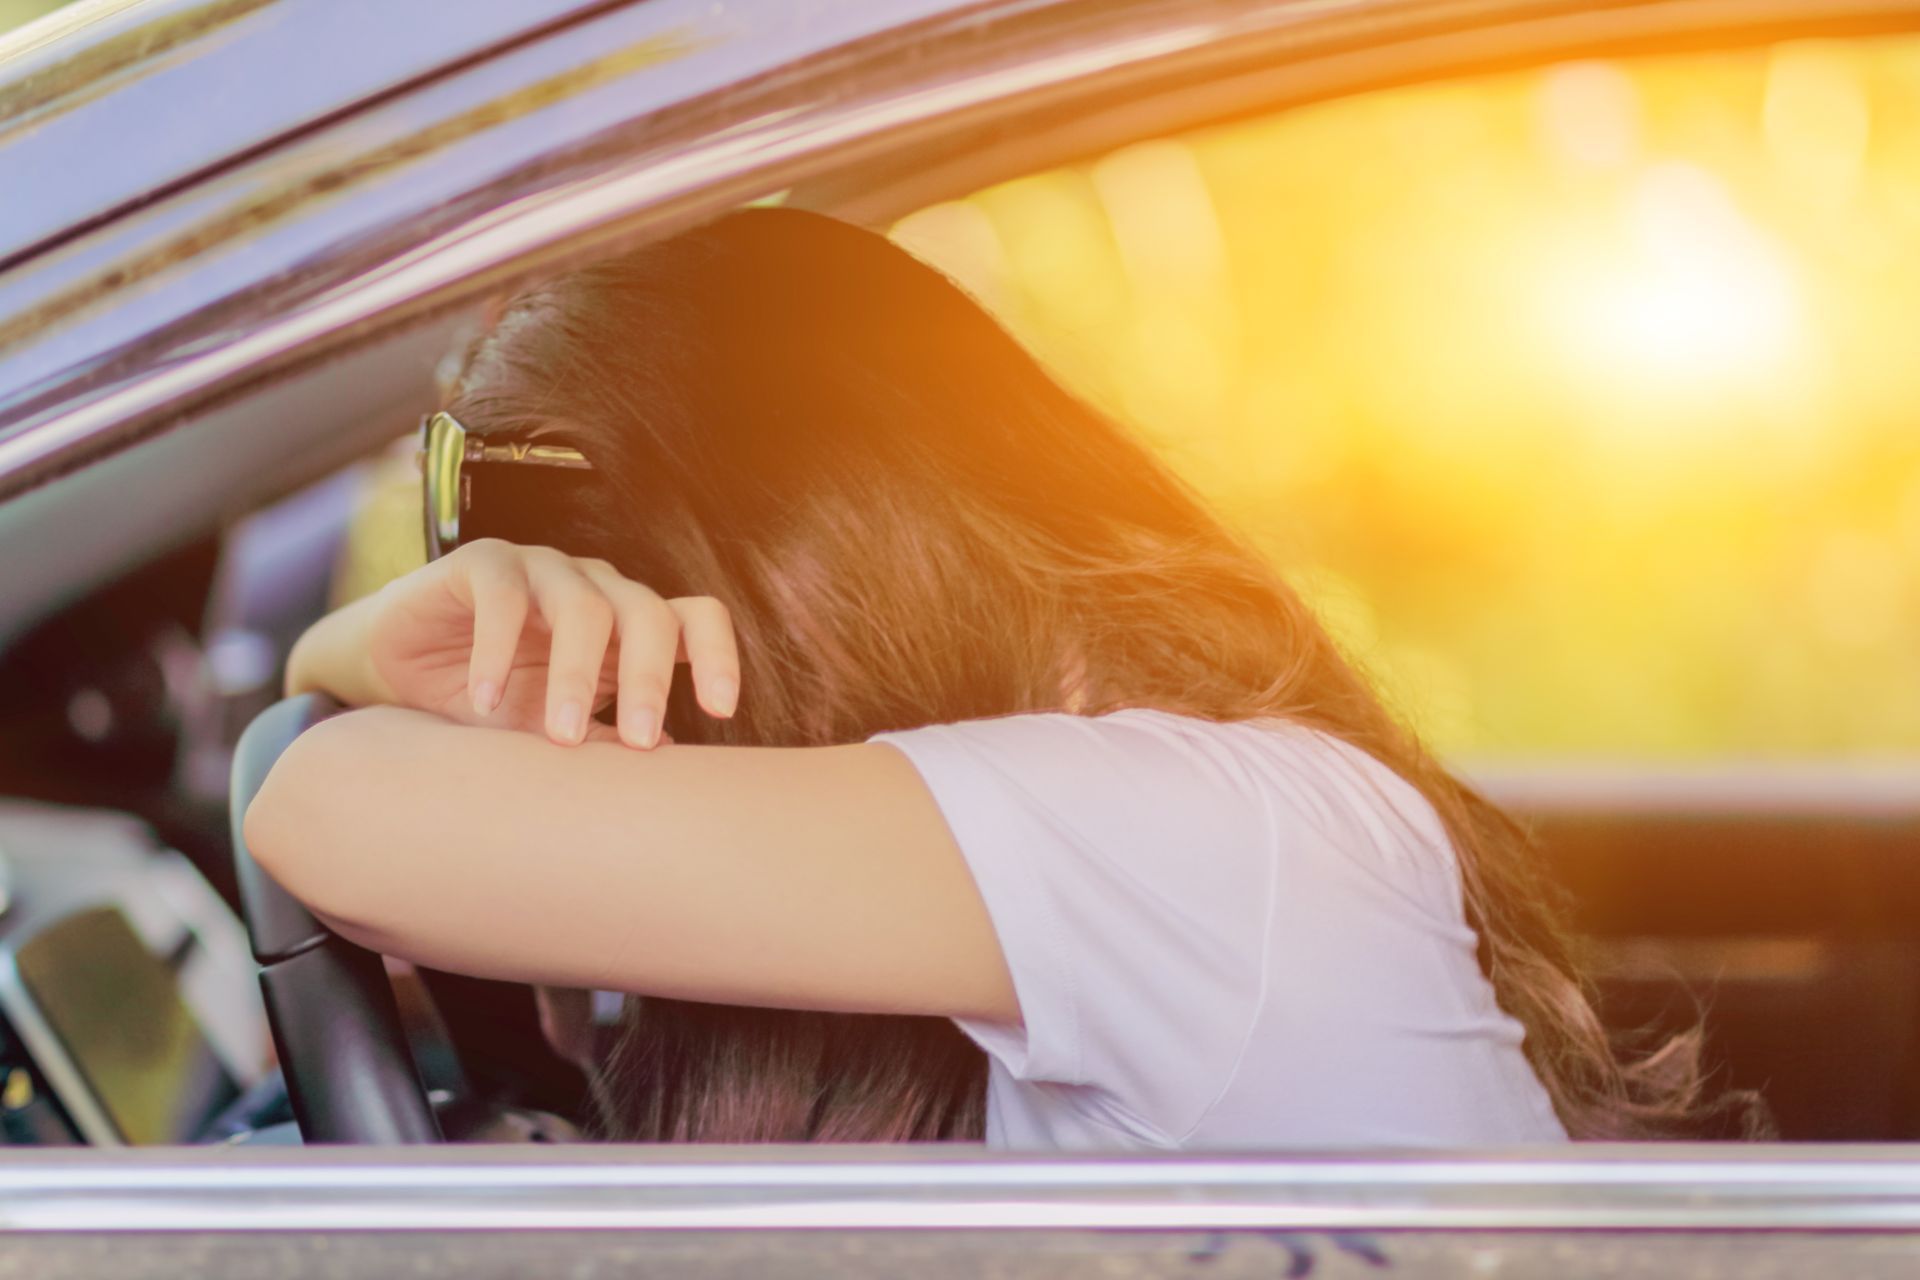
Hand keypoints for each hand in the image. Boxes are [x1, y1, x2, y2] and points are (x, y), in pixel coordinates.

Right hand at [292, 539, 736, 747]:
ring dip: (576, 675)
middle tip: (637, 744)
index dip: (717, 656)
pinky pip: (503, 597)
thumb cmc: (493, 703)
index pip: (696, 620)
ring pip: (584, 607)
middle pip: (649, 613)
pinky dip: (496, 651)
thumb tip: (672, 765)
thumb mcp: (554, 730)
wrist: (398, 674)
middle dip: (650, 680)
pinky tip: (484, 701)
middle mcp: (598, 590)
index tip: (720, 711)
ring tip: (559, 736)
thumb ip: (607, 739)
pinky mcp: (484, 563)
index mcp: (629, 627)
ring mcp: (544, 570)